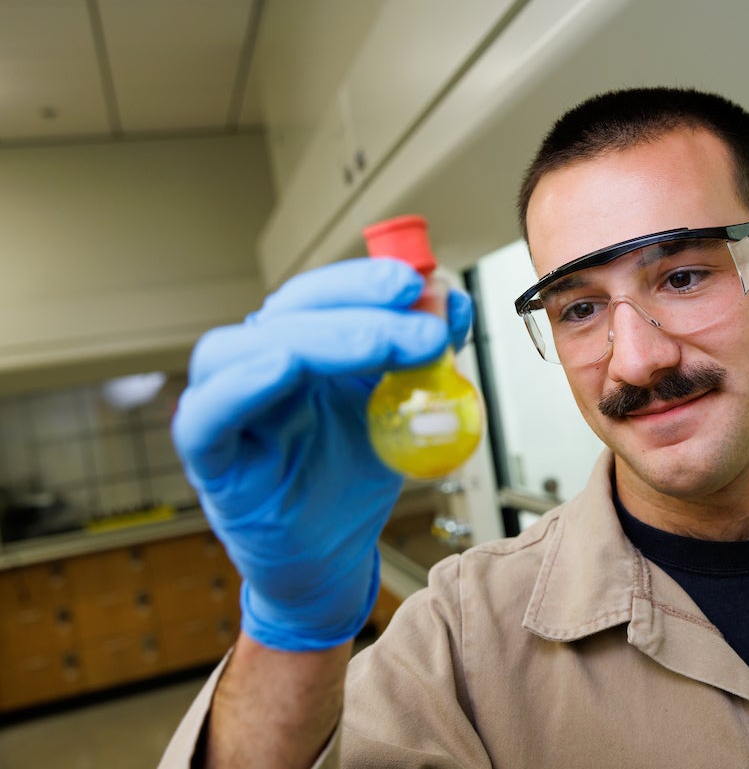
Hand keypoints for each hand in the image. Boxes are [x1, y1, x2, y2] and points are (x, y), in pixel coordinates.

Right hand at [171, 258, 472, 650]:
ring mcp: (226, 411)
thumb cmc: (353, 477)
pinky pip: (206, 418)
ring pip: (237, 350)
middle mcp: (253, 366)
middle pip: (286, 313)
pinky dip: (239, 387)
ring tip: (379, 345)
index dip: (366, 281)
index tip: (419, 283)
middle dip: (360, 311)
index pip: (320, 294)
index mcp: (298, 345)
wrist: (331, 558)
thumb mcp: (402, 407)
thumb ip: (423, 355)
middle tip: (422, 328)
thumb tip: (452, 299)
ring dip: (316, 339)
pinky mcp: (211, 462)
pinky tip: (282, 369)